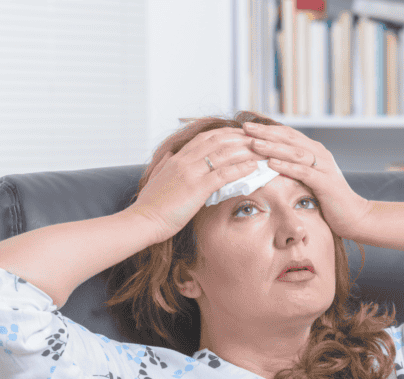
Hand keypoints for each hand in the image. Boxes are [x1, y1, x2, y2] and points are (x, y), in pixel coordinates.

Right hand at [128, 127, 267, 242]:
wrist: (142, 220)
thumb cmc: (151, 205)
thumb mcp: (157, 177)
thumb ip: (165, 164)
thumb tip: (170, 154)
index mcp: (176, 158)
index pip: (205, 138)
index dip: (225, 133)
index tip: (240, 133)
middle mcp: (184, 161)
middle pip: (218, 141)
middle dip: (240, 137)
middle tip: (257, 138)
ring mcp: (191, 173)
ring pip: (223, 154)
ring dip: (245, 150)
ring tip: (261, 150)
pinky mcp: (197, 188)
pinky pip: (224, 174)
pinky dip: (240, 168)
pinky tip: (253, 167)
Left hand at [242, 122, 372, 238]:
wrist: (355, 216)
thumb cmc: (329, 200)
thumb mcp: (310, 180)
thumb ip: (295, 169)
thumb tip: (268, 164)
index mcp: (315, 151)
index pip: (288, 134)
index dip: (267, 129)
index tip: (246, 127)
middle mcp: (320, 154)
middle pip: (289, 138)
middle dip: (266, 133)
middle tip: (245, 128)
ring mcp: (324, 167)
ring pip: (295, 152)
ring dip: (273, 147)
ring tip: (254, 144)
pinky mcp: (326, 183)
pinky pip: (304, 172)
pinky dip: (287, 167)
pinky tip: (271, 164)